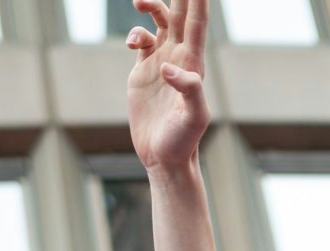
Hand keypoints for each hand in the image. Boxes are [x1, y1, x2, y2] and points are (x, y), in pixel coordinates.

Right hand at [126, 0, 209, 172]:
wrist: (164, 156)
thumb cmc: (183, 140)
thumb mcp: (193, 117)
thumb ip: (188, 89)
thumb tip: (168, 68)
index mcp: (193, 63)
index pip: (197, 23)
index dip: (197, 1)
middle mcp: (179, 58)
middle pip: (179, 15)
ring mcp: (161, 62)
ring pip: (159, 22)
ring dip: (151, 6)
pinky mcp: (143, 72)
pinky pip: (141, 41)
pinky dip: (135, 34)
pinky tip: (132, 43)